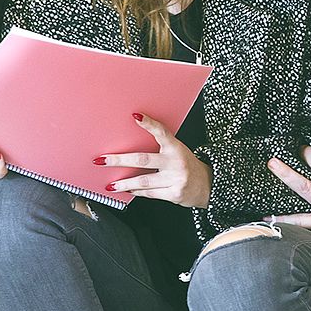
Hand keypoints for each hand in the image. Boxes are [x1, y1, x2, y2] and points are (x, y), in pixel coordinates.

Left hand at [95, 113, 211, 206]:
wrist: (208, 186)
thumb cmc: (186, 165)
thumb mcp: (177, 151)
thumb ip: (160, 147)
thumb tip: (131, 143)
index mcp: (177, 147)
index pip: (162, 132)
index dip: (149, 124)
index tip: (135, 116)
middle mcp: (176, 162)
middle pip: (143, 159)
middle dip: (119, 160)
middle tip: (102, 160)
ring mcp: (175, 179)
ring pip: (144, 181)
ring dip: (124, 183)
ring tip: (111, 185)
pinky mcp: (174, 194)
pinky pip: (150, 193)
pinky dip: (136, 192)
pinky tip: (127, 190)